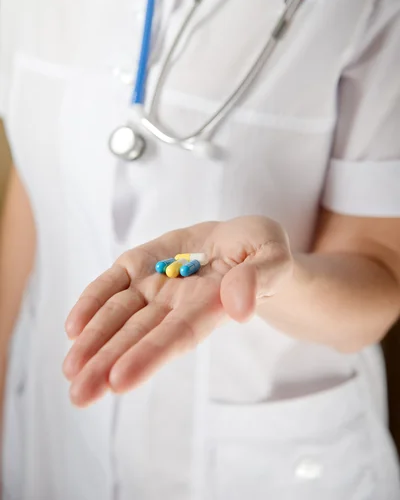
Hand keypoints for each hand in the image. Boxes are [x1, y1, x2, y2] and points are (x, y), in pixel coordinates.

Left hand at [63, 216, 291, 406]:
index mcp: (211, 304)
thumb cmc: (261, 251)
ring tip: (71, 370)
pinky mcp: (138, 265)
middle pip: (140, 335)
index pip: (179, 334)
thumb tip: (238, 305)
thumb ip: (259, 277)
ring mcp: (154, 284)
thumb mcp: (272, 257)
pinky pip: (111, 284)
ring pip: (119, 314)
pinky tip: (74, 328)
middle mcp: (177, 301)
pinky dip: (92, 303)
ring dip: (93, 341)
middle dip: (109, 362)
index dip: (151, 355)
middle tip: (80, 393)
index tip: (121, 380)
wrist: (237, 241)